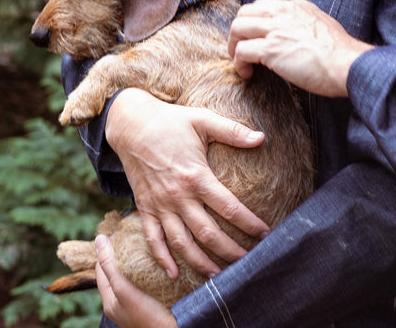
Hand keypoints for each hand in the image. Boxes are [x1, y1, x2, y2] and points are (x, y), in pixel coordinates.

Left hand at [96, 235, 178, 327]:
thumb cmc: (148, 316)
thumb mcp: (123, 289)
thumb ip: (109, 266)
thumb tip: (99, 239)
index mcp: (110, 302)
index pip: (102, 269)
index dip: (106, 249)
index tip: (118, 233)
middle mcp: (122, 304)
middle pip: (118, 272)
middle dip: (123, 254)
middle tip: (133, 236)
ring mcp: (138, 304)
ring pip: (133, 276)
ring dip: (138, 261)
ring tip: (146, 245)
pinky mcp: (153, 303)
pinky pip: (148, 282)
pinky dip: (150, 270)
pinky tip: (159, 262)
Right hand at [105, 88, 268, 277]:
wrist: (130, 124)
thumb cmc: (170, 121)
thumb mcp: (202, 120)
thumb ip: (232, 131)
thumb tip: (262, 138)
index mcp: (196, 176)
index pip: (228, 207)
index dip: (249, 224)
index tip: (265, 235)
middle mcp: (178, 195)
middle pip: (207, 233)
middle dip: (229, 251)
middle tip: (247, 264)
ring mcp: (160, 204)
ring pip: (182, 243)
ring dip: (200, 262)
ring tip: (219, 276)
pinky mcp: (145, 207)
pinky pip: (153, 238)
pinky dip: (162, 258)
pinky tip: (174, 274)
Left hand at [227, 0, 373, 96]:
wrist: (349, 64)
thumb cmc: (341, 54)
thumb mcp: (322, 27)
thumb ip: (304, 27)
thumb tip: (294, 39)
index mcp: (296, 7)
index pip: (262, 6)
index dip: (252, 22)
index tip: (253, 37)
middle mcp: (283, 13)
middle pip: (244, 12)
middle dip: (237, 31)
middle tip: (240, 49)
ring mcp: (275, 29)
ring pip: (237, 28)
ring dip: (233, 46)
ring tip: (240, 62)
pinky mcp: (271, 49)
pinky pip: (241, 51)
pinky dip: (238, 63)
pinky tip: (247, 73)